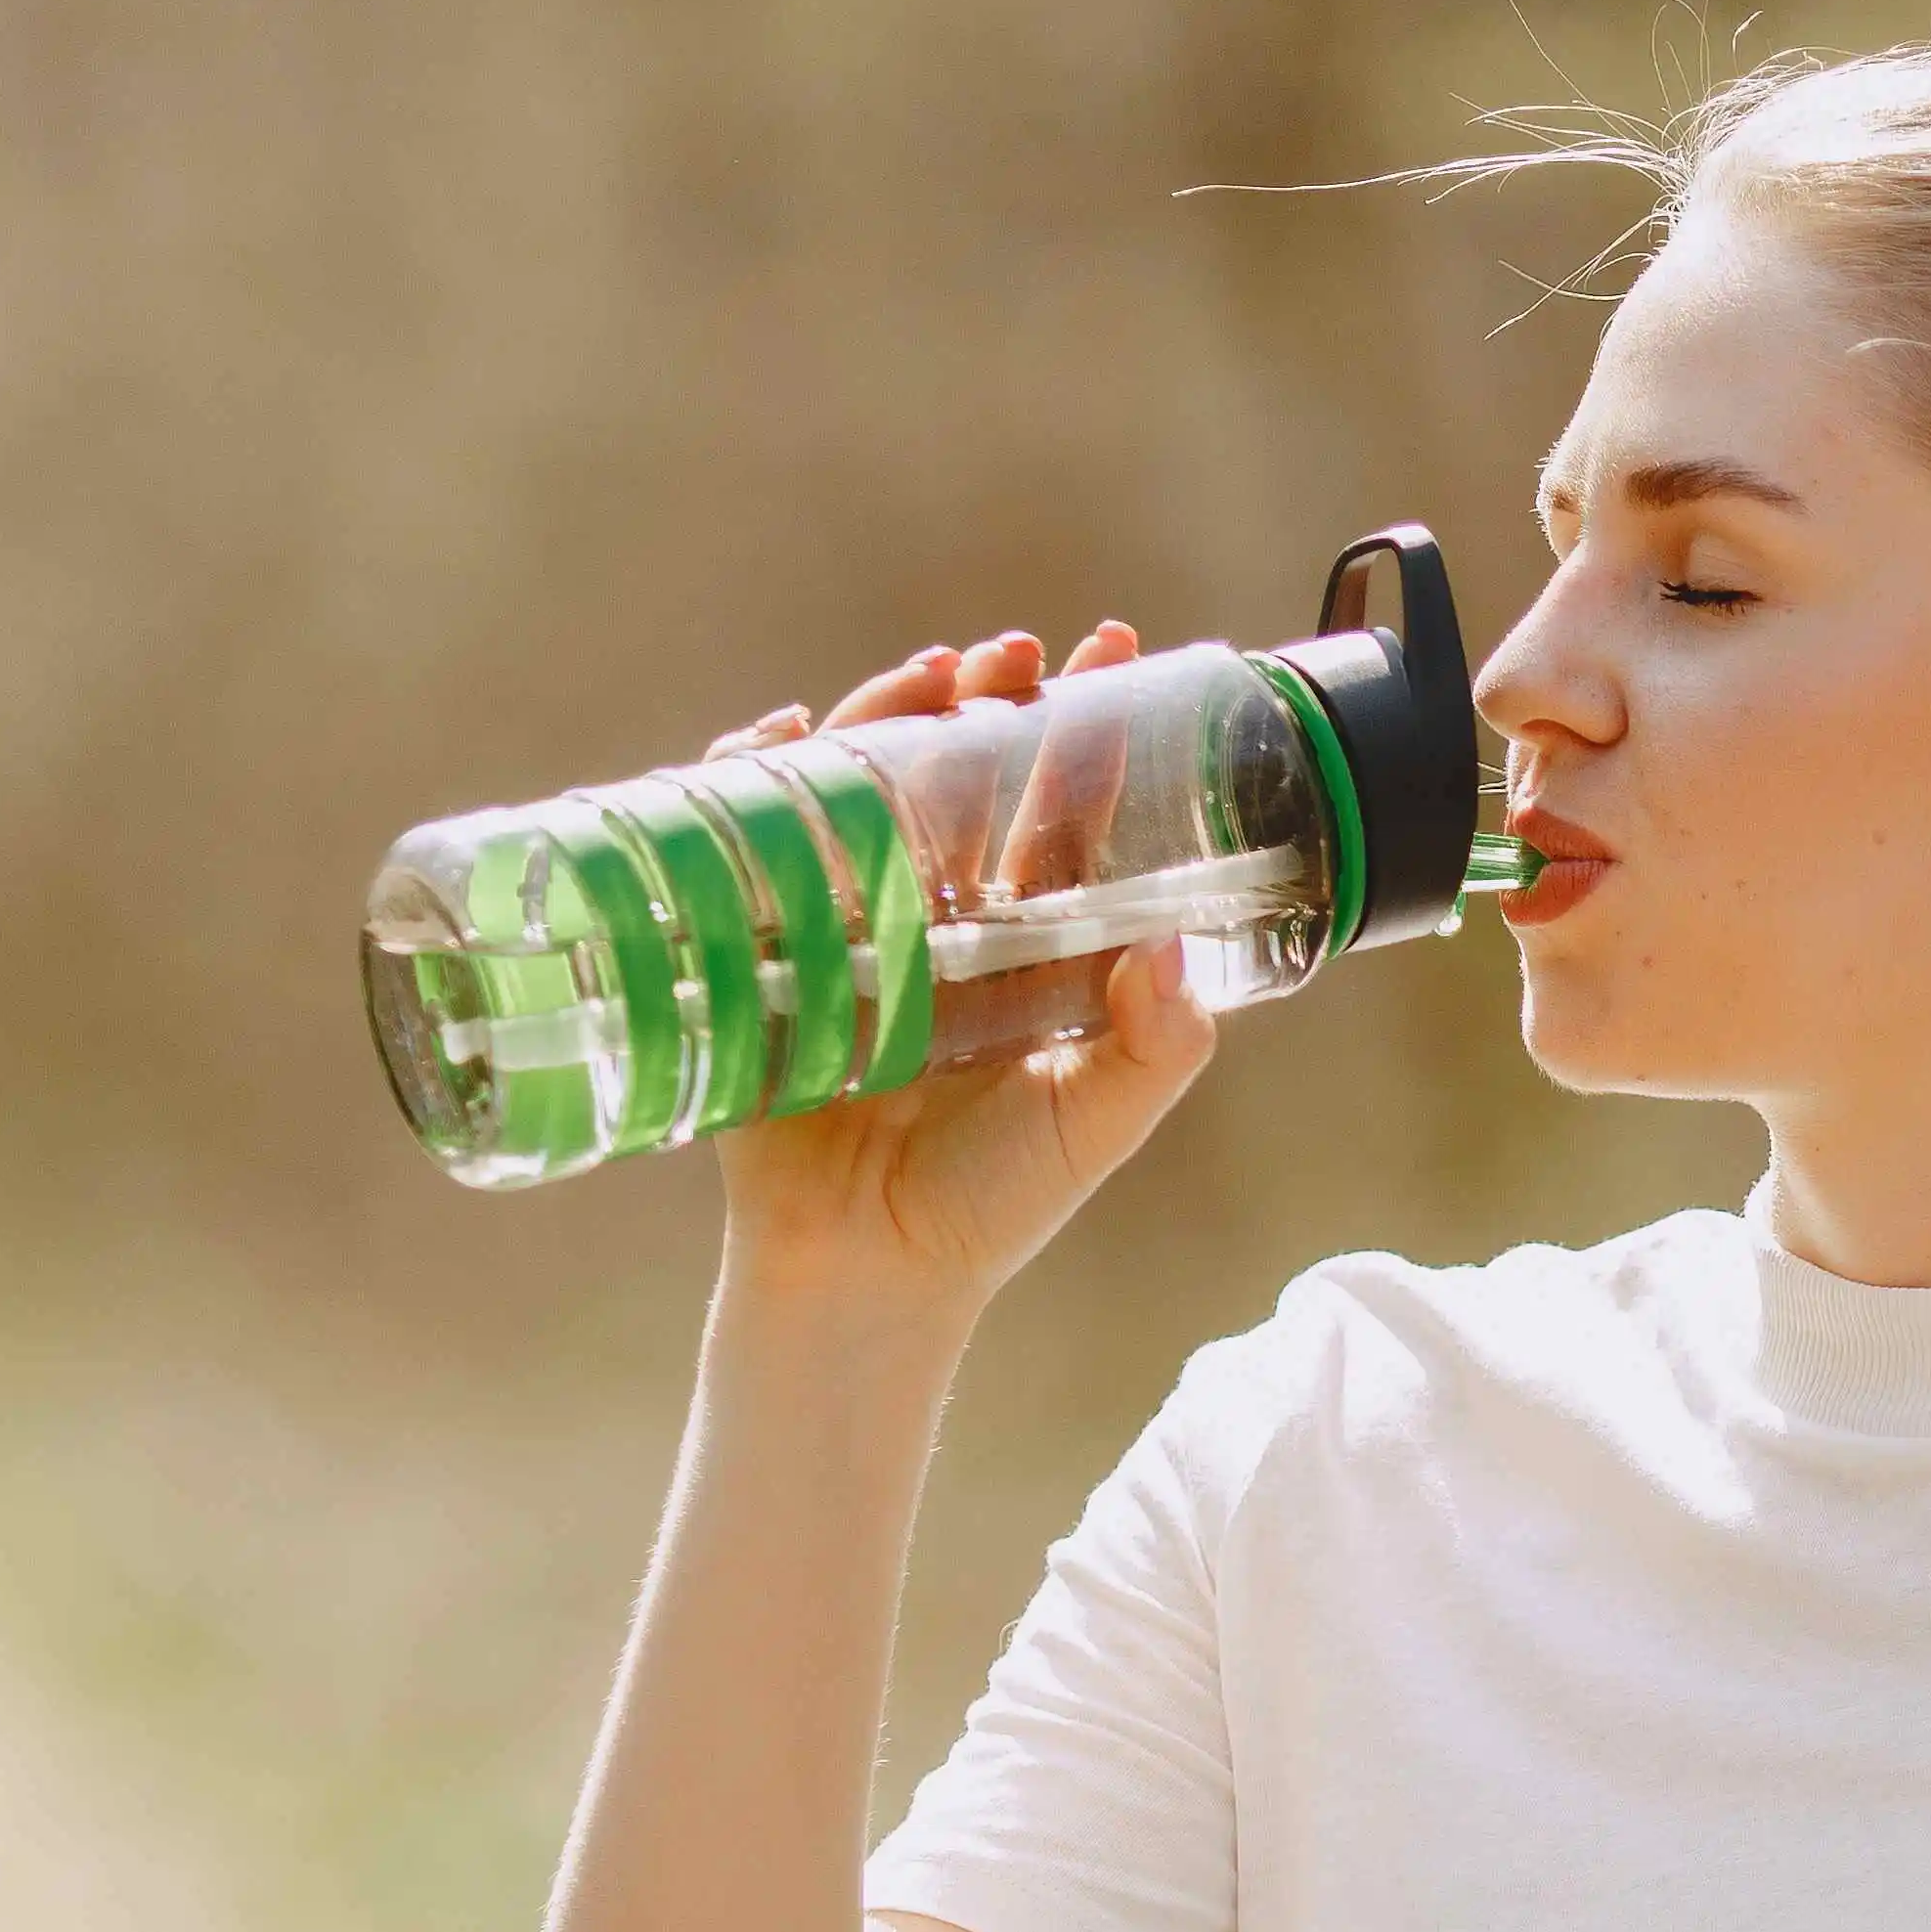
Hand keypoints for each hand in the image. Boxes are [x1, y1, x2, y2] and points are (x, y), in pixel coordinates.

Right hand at [691, 620, 1204, 1320]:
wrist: (864, 1277)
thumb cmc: (989, 1205)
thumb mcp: (1093, 1120)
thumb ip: (1156, 1044)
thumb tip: (1179, 950)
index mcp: (1024, 947)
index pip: (1062, 815)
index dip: (1088, 734)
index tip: (1118, 655)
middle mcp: (939, 923)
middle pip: (961, 779)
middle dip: (984, 702)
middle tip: (1011, 654)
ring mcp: (848, 930)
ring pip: (865, 791)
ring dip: (888, 718)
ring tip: (928, 675)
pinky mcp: (764, 955)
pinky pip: (751, 844)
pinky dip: (756, 780)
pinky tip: (781, 738)